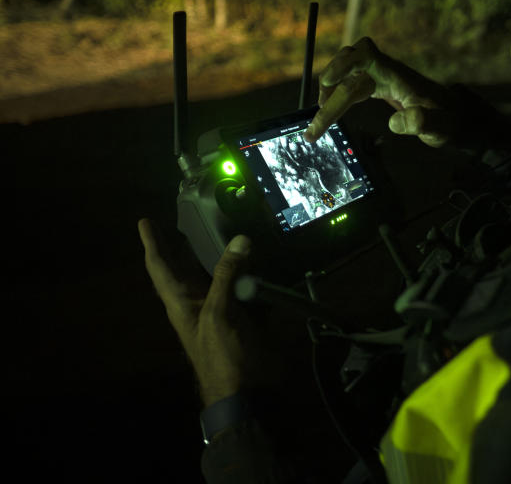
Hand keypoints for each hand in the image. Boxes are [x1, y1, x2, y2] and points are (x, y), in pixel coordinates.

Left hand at [138, 218, 261, 407]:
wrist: (250, 394)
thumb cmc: (223, 357)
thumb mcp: (219, 313)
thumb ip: (227, 276)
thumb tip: (241, 241)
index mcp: (182, 302)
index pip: (162, 267)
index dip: (153, 243)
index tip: (145, 221)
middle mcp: (201, 301)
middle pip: (190, 266)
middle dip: (187, 243)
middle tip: (188, 217)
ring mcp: (226, 309)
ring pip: (223, 274)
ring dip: (228, 255)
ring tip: (231, 229)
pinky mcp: (250, 316)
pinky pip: (250, 288)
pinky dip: (255, 273)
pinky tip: (264, 258)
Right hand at [304, 37, 458, 147]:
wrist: (455, 116)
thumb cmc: (448, 120)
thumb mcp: (439, 126)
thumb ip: (421, 122)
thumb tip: (396, 122)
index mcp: (397, 75)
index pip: (366, 55)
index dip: (344, 63)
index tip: (327, 82)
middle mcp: (385, 72)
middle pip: (348, 71)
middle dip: (328, 96)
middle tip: (314, 128)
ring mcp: (381, 78)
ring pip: (346, 77)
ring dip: (329, 94)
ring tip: (318, 122)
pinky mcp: (378, 86)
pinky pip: (351, 84)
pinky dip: (337, 96)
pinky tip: (329, 111)